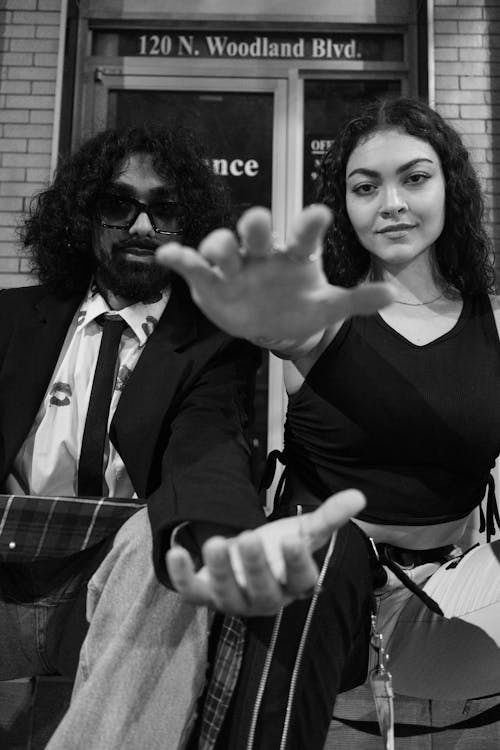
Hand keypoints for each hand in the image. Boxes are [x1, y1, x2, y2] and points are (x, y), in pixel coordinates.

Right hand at [156, 205, 393, 348]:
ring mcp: (235, 264)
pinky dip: (180, 259)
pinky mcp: (209, 280)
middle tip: (258, 222)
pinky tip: (167, 256)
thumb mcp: (327, 306)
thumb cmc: (299, 305)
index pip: (304, 235)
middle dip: (256, 225)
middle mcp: (263, 253)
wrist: (269, 322)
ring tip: (217, 253)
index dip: (309, 224)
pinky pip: (192, 266)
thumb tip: (393, 296)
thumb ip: (356, 300)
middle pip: (257, 231)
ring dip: (219, 246)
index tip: (319, 215)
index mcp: (295, 255)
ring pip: (223, 246)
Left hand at [166, 489, 365, 615]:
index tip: (292, 539)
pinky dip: (182, 576)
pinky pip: (193, 593)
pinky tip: (176, 551)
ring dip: (221, 570)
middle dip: (254, 566)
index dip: (296, 563)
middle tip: (248, 538)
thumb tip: (360, 496)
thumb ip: (329, 516)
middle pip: (263, 590)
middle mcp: (265, 600)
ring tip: (215, 541)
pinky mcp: (205, 596)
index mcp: (294, 584)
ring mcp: (234, 602)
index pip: (301, 580)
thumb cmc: (279, 548)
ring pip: (227, 595)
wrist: (247, 562)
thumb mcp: (303, 531)